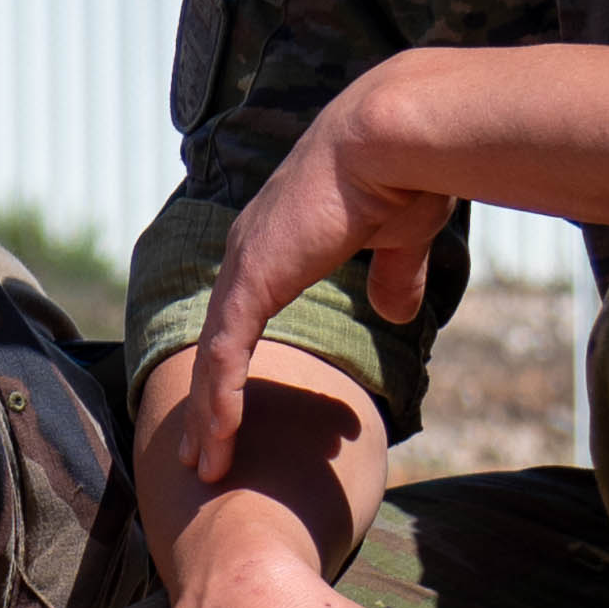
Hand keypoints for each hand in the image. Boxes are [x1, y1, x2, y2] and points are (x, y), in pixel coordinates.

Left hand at [185, 59, 467, 484]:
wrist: (394, 138)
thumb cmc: (404, 174)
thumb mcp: (400, 237)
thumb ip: (394, 275)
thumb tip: (394, 311)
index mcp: (278, 242)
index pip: (242, 317)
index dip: (234, 368)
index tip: (232, 411)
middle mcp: (249, 253)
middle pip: (216, 345)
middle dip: (209, 404)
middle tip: (204, 455)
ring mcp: (245, 266)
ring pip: (214, 360)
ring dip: (209, 417)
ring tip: (206, 468)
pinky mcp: (254, 280)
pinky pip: (227, 355)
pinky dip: (222, 399)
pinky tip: (220, 439)